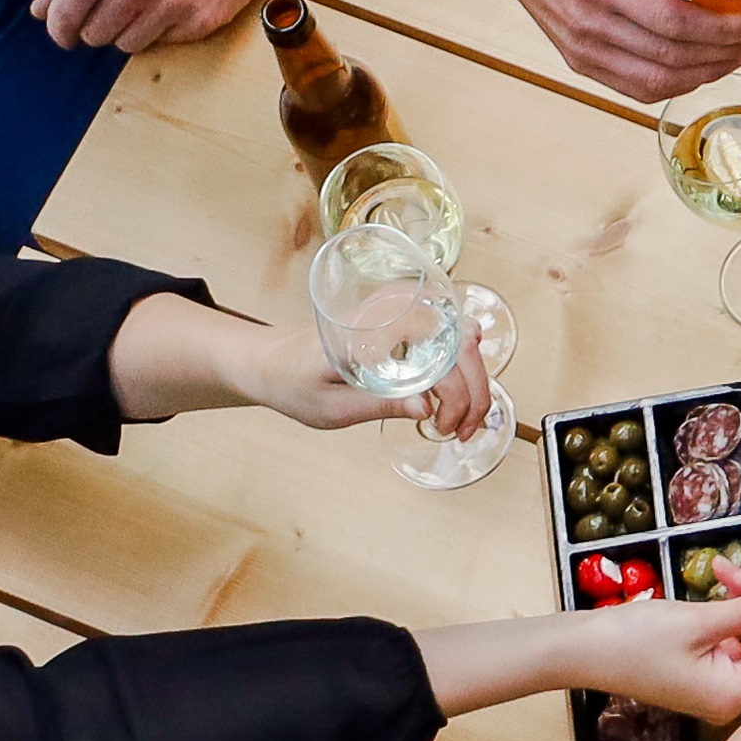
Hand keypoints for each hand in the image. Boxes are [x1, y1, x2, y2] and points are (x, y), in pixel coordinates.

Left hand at [35, 0, 273, 53]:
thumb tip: (39, 11)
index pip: (64, 17)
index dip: (60, 29)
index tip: (65, 31)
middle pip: (95, 35)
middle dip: (97, 24)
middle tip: (113, 3)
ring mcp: (172, 5)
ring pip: (128, 44)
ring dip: (130, 27)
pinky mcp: (203, 19)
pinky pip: (165, 41)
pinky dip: (165, 27)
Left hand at [242, 307, 493, 444]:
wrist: (266, 361)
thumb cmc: (291, 383)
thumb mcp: (332, 408)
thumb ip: (381, 404)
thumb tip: (428, 408)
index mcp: (369, 333)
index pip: (438, 353)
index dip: (456, 394)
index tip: (446, 426)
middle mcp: (388, 312)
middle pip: (460, 342)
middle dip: (474, 389)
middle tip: (465, 428)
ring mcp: (396, 311)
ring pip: (460, 336)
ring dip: (472, 377)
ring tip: (463, 417)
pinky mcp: (398, 318)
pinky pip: (445, 333)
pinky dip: (460, 364)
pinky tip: (454, 392)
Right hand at [470, 0, 740, 102]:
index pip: (679, 23)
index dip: (730, 30)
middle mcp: (590, 25)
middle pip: (676, 58)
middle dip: (732, 54)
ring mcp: (582, 48)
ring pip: (660, 81)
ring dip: (710, 73)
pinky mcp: (578, 60)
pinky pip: (636, 87)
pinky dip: (677, 83)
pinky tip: (703, 68)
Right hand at [581, 576, 740, 720]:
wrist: (578, 649)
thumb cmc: (632, 642)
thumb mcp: (698, 622)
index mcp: (735, 695)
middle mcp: (731, 693)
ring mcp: (716, 680)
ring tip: (731, 567)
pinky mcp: (701, 664)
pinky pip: (732, 633)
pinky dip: (732, 605)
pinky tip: (721, 576)